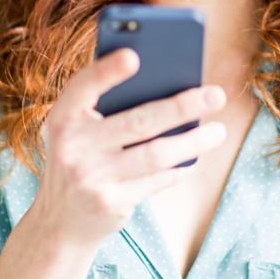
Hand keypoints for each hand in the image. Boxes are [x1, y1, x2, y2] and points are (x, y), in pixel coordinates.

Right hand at [27, 47, 227, 247]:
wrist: (60, 222)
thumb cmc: (80, 159)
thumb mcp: (78, 132)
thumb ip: (106, 108)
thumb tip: (167, 85)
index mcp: (63, 117)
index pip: (82, 87)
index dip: (106, 71)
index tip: (134, 56)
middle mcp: (72, 147)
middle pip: (138, 121)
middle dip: (182, 106)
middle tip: (216, 95)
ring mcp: (91, 177)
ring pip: (155, 154)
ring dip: (193, 141)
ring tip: (219, 131)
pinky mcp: (110, 203)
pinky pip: (156, 180)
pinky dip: (179, 168)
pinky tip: (195, 157)